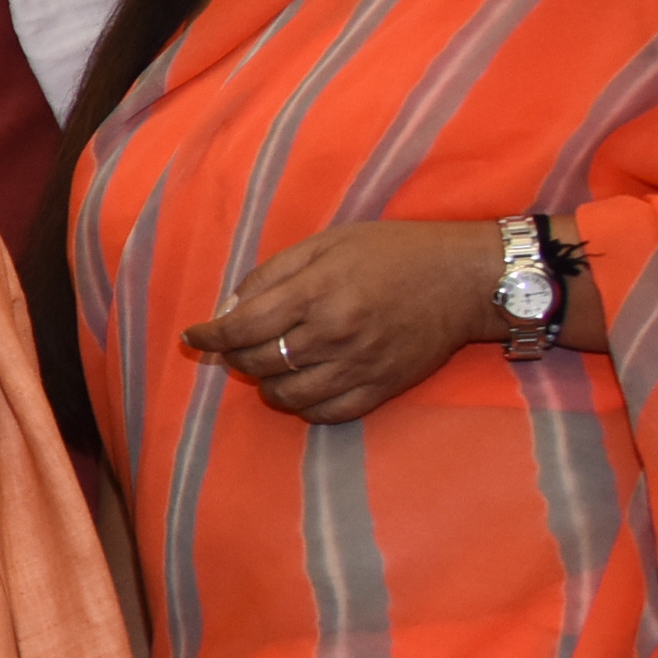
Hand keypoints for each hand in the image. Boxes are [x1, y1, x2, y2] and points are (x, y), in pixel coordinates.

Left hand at [182, 219, 517, 424]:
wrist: (463, 279)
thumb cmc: (392, 253)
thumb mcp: (326, 244)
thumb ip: (272, 275)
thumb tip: (229, 308)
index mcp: (316, 293)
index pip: (241, 327)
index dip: (208, 336)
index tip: (193, 337)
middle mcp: (334, 334)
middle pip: (257, 362)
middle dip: (235, 355)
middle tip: (237, 343)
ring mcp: (358, 366)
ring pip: (284, 395)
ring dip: (265, 383)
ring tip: (269, 364)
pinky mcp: (381, 389)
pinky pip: (324, 414)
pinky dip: (301, 404)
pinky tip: (301, 385)